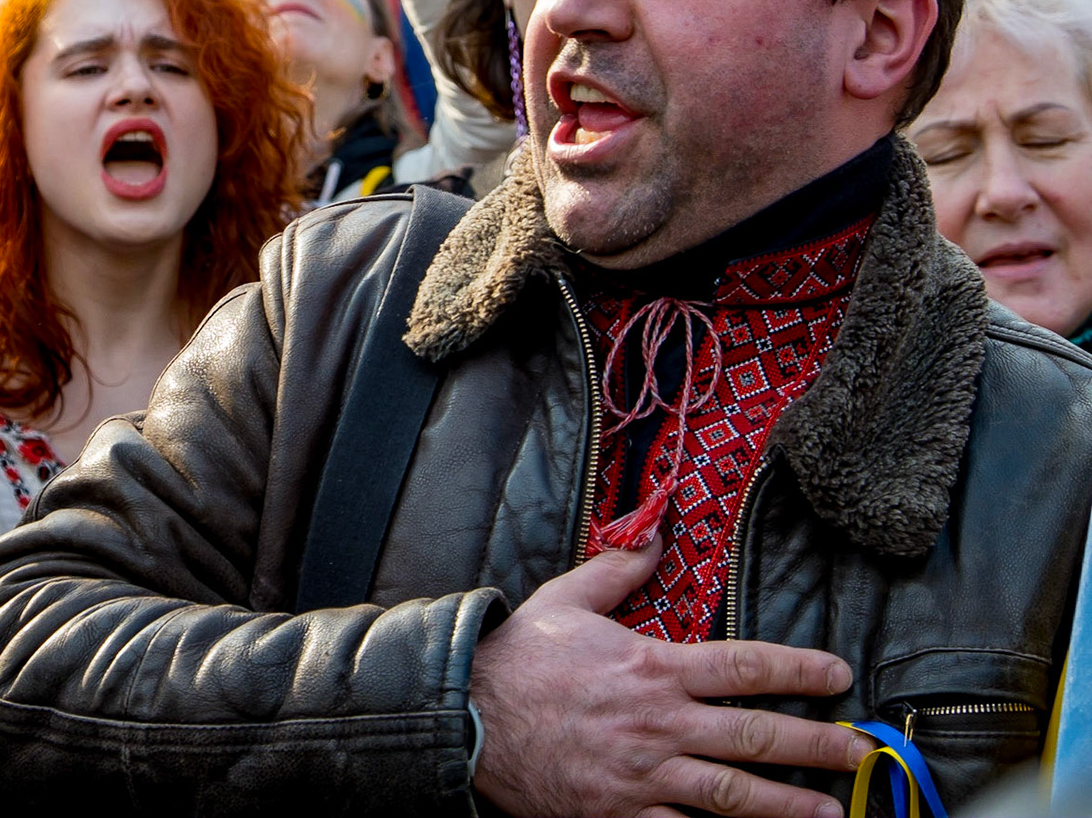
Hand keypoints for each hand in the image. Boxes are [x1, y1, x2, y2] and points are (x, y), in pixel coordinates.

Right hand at [469, 540, 866, 816]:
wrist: (467, 715)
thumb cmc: (518, 658)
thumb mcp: (565, 599)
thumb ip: (616, 570)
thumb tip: (652, 538)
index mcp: (652, 667)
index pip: (745, 667)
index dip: (799, 670)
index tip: (837, 675)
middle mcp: (658, 723)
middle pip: (755, 736)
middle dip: (817, 745)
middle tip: (860, 751)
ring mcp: (642, 775)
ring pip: (732, 795)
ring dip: (788, 805)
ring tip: (832, 812)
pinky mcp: (620, 813)